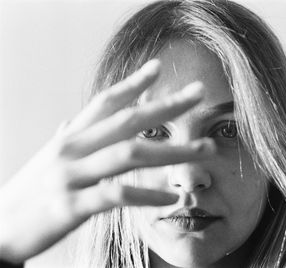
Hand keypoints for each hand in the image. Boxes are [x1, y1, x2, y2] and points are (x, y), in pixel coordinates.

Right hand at [0, 59, 215, 262]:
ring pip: (130, 154)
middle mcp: (72, 149)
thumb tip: (73, 118)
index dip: (133, 83)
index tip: (159, 67)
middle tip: (199, 93)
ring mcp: (71, 176)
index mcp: (70, 137)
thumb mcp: (48, 159)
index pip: (105, 101)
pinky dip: (149, 195)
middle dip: (167, 106)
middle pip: (127, 120)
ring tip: (205, 149)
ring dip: (173, 151)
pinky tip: (172, 198)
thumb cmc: (29, 192)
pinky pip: (117, 195)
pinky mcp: (70, 207)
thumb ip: (66, 137)